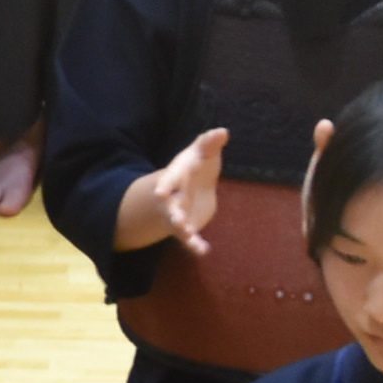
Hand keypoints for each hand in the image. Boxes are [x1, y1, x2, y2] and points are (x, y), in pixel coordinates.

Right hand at [142, 127, 229, 255]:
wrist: (191, 188)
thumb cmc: (197, 167)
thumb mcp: (202, 153)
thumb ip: (209, 143)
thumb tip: (222, 131)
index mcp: (178, 176)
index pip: (171, 179)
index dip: (166, 185)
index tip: (160, 193)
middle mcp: (174, 196)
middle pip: (171, 204)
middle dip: (172, 211)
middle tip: (174, 218)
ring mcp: (179, 213)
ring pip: (177, 222)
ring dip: (181, 228)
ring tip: (187, 233)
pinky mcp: (187, 227)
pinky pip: (189, 238)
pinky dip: (195, 245)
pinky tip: (203, 251)